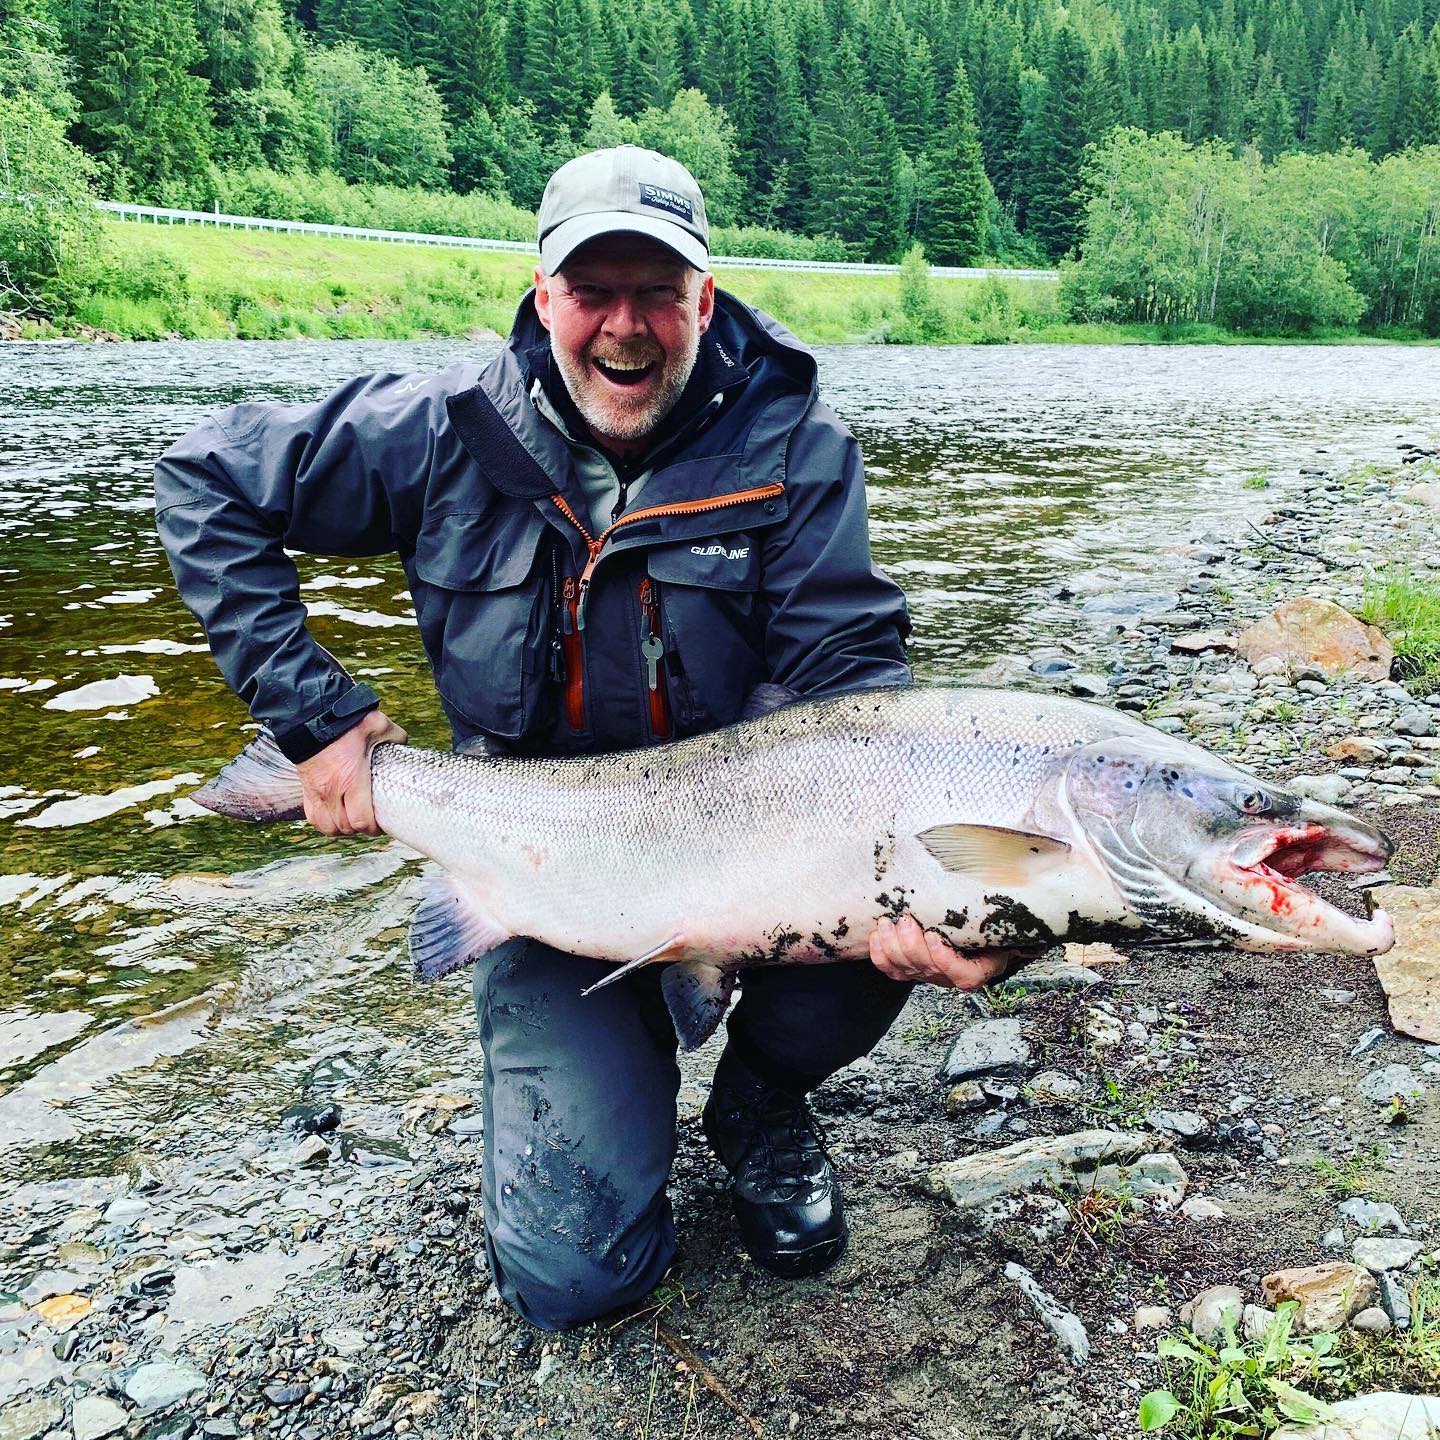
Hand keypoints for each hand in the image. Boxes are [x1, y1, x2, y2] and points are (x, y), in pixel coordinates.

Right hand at [295, 709, 406, 835]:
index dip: (373, 828)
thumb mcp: (380, 726)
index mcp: (351, 778)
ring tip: (353, 820)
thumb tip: (406, 746)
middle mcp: (331, 789)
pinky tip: (335, 815)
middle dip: (360, 829)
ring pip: (327, 826)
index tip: (382, 823)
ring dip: (341, 828)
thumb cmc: (347, 722)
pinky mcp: (305, 788)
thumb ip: (396, 739)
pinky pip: (312, 817)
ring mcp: (315, 791)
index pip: (361, 820)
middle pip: (345, 827)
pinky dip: (325, 821)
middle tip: (371, 821)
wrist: (311, 714)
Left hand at [869, 914, 1015, 989]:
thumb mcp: (996, 922)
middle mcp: (951, 976)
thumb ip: (989, 914)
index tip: (934, 936)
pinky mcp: (910, 971)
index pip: (964, 976)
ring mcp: (928, 975)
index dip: (945, 959)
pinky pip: (891, 970)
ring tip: (887, 923)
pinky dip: (880, 955)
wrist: (973, 935)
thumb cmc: (984, 926)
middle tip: (905, 920)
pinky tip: (877, 935)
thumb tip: (991, 882)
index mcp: (978, 968)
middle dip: (911, 945)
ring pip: (905, 970)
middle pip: (927, 969)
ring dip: (892, 946)